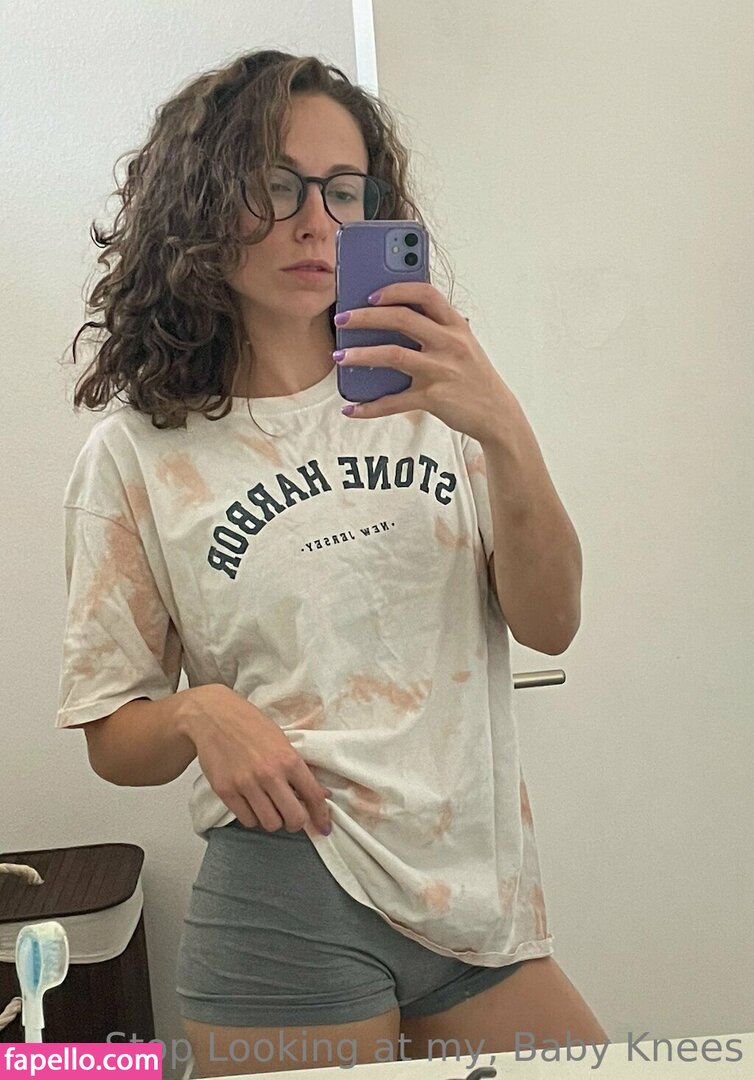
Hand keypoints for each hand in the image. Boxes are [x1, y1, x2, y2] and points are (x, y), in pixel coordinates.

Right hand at [185, 685, 332, 834]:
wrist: (214, 716)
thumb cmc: (251, 725)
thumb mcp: (282, 741)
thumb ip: (299, 769)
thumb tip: (321, 794)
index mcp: (288, 759)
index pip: (313, 796)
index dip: (321, 817)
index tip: (323, 828)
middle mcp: (269, 774)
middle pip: (293, 818)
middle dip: (295, 822)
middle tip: (291, 817)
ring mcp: (246, 784)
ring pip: (270, 823)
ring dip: (273, 820)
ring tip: (269, 807)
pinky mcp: (225, 791)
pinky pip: (246, 819)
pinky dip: (252, 817)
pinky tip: (251, 804)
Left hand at [333, 281, 521, 445]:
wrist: (497, 414)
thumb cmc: (474, 376)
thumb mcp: (463, 344)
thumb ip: (437, 329)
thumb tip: (393, 316)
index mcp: (456, 325)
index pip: (425, 294)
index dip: (396, 289)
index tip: (372, 293)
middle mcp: (449, 344)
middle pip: (402, 319)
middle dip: (366, 317)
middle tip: (342, 319)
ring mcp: (441, 370)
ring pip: (393, 355)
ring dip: (361, 355)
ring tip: (339, 357)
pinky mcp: (433, 398)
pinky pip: (394, 402)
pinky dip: (369, 407)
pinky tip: (351, 408)